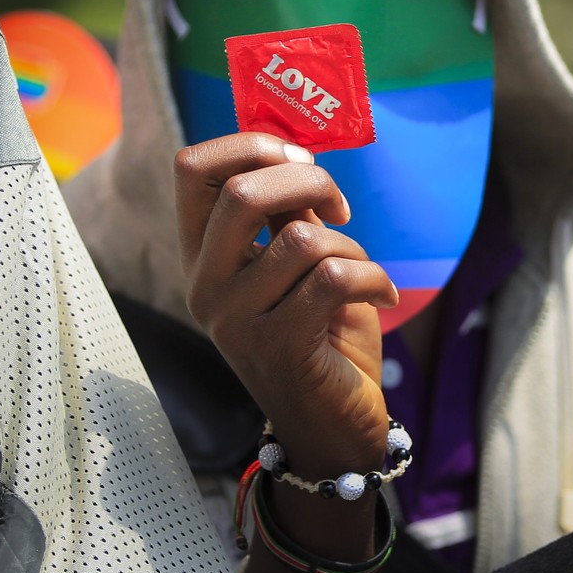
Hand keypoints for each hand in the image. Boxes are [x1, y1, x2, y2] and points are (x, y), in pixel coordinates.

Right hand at [174, 131, 397, 474]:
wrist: (333, 428)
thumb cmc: (320, 336)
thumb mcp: (297, 264)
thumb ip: (287, 213)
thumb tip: (296, 153)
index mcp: (200, 256)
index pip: (191, 169)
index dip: (251, 145)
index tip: (300, 162)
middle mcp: (204, 286)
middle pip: (243, 192)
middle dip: (310, 181)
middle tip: (340, 208)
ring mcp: (236, 320)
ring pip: (303, 240)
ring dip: (350, 247)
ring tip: (361, 273)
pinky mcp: (277, 348)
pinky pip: (333, 278)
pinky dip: (373, 277)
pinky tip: (380, 296)